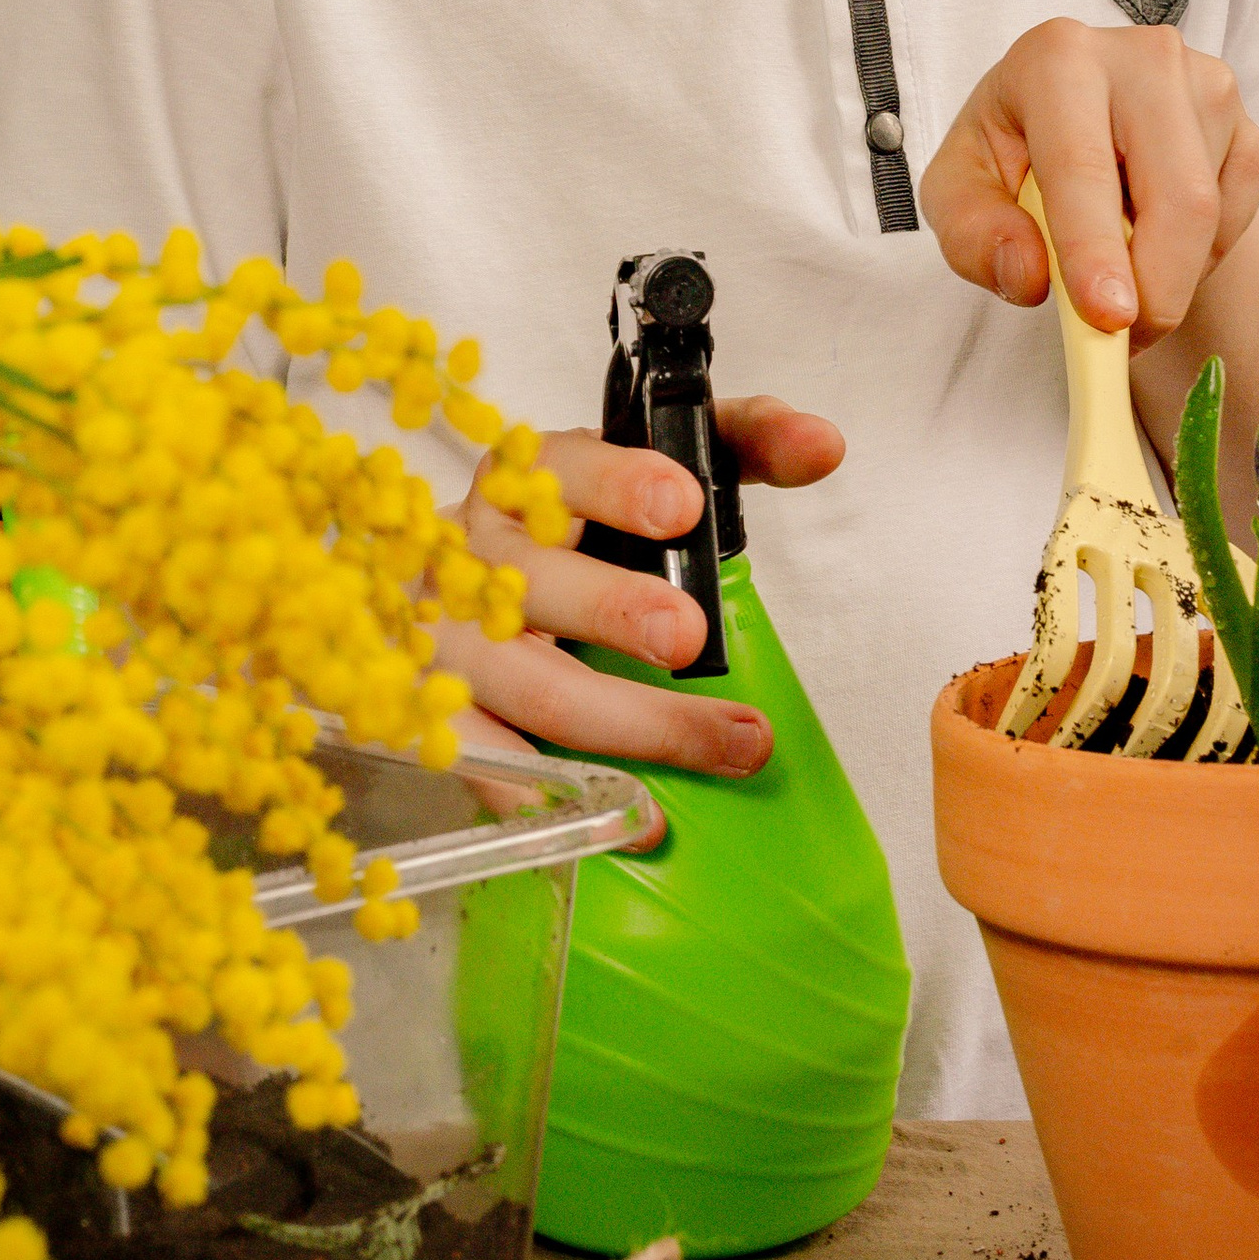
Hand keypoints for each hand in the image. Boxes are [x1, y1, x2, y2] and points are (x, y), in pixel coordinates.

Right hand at [442, 395, 841, 779]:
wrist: (435, 580)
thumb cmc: (562, 529)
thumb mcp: (645, 466)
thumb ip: (740, 444)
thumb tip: (823, 446)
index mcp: (529, 482)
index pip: (567, 469)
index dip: (620, 484)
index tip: (682, 506)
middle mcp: (479, 555)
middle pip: (542, 584)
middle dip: (615, 610)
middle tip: (689, 638)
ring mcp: (450, 639)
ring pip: (533, 685)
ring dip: (630, 724)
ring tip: (721, 744)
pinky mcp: (439, 715)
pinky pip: (488, 762)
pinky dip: (556, 796)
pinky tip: (630, 816)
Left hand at [921, 17, 1258, 343]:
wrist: (1078, 126)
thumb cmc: (1011, 154)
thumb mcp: (958, 192)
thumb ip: (975, 235)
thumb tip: (1029, 274)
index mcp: (1057, 59)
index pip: (1082, 166)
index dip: (1094, 249)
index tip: (1108, 317)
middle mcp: (1142, 58)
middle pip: (1176, 196)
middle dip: (1157, 287)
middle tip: (1122, 339)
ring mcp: (1205, 85)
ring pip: (1212, 213)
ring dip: (1173, 274)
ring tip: (1121, 270)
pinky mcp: (1245, 122)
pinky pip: (1240, 215)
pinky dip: (1202, 256)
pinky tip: (1158, 240)